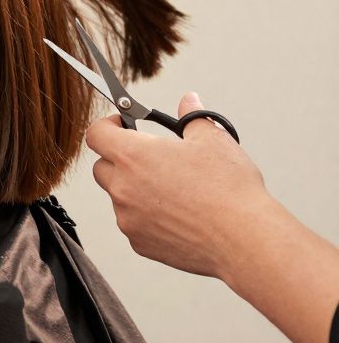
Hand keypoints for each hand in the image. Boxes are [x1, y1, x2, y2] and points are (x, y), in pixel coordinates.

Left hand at [85, 92, 269, 278]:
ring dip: (135, 190)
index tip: (123, 125)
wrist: (244, 239)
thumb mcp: (214, 140)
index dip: (107, 126)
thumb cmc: (230, 188)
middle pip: (102, 167)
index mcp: (134, 156)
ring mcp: (127, 218)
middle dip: (119, 159)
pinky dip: (147, 216)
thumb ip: (192, 117)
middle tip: (150, 159)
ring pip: (119, 197)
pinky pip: (133, 223)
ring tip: (174, 190)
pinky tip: (179, 216)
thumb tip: (188, 100)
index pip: (96, 134)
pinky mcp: (138, 242)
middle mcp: (122, 187)